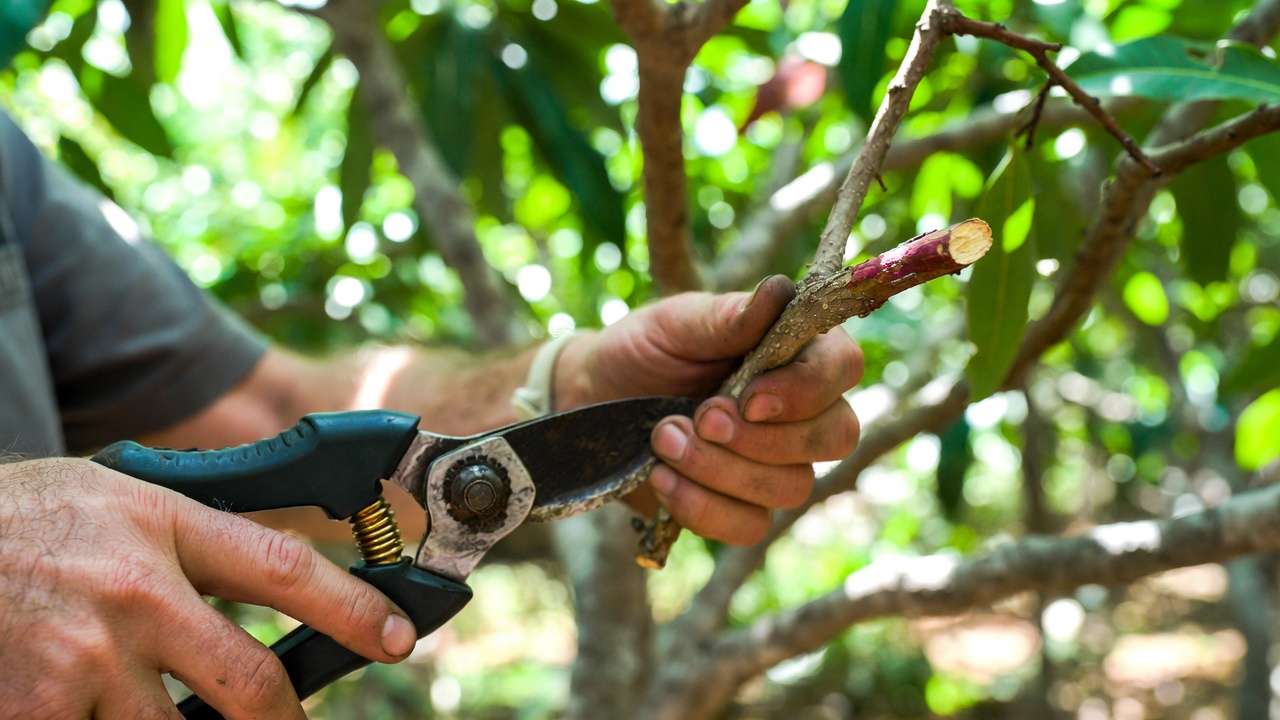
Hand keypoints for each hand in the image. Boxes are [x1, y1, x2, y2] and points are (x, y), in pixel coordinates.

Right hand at [0, 459, 416, 718]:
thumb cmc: (25, 520)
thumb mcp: (117, 498)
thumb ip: (195, 536)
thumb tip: (275, 576)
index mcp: (161, 526)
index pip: (284, 568)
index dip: (352, 608)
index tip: (397, 636)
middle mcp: (134, 595)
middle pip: (251, 683)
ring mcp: (85, 661)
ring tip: (139, 695)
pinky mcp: (37, 712)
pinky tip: (81, 699)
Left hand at [557, 276, 862, 543]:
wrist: (593, 396)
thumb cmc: (646, 349)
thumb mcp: (676, 324)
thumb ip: (727, 317)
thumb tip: (779, 291)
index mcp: (796, 352)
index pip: (843, 367)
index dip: (806, 389)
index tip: (748, 398)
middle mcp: (801, 411)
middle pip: (834, 437)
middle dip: (763, 438)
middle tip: (701, 417)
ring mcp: (776, 465)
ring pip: (790, 488)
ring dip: (720, 469)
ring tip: (663, 439)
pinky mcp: (742, 508)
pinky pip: (749, 526)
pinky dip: (702, 506)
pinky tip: (662, 477)